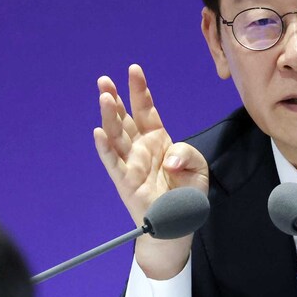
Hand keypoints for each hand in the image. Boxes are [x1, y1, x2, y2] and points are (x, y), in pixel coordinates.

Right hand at [93, 64, 208, 278]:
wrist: (179, 226)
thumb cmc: (186, 196)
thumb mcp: (198, 169)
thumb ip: (188, 155)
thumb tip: (169, 157)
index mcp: (157, 140)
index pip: (146, 110)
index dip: (140, 91)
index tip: (133, 70)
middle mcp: (141, 148)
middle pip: (125, 119)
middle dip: (115, 98)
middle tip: (104, 80)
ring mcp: (131, 164)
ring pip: (116, 136)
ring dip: (109, 116)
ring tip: (104, 96)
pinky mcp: (126, 182)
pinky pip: (113, 163)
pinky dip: (105, 148)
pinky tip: (98, 132)